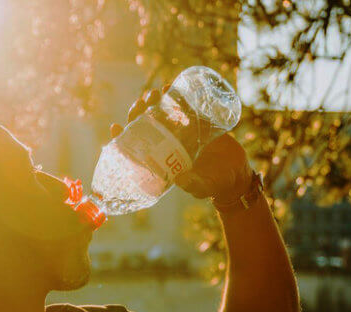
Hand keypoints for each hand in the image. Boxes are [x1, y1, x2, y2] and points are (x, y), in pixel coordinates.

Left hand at [110, 87, 251, 202]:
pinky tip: (170, 87)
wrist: (235, 174)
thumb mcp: (202, 186)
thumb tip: (180, 178)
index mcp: (161, 159)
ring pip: (161, 113)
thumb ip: (193, 184)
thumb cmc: (214, 184)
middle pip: (145, 125)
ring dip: (154, 102)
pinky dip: (175, 96)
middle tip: (141, 102)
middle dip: (139, 112)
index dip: (122, 137)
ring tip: (155, 93)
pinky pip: (182, 106)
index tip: (115, 127)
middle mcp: (167, 144)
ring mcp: (181, 132)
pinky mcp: (197, 123)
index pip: (135, 147)